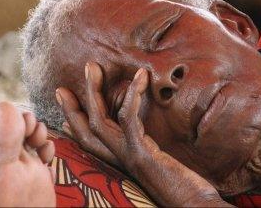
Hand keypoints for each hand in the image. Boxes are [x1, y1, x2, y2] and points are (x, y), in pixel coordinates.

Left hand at [0, 102, 55, 206]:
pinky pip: (45, 162)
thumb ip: (6, 137)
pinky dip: (50, 158)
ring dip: (45, 142)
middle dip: (36, 129)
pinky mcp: (39, 181)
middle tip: (38, 139)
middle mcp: (13, 158)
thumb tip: (6, 103)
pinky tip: (49, 163)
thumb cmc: (10, 202)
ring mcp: (27, 170)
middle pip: (25, 131)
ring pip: (36, 145)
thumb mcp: (6, 166)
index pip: (10, 122)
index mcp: (2, 152)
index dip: (22, 119)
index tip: (29, 128)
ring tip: (45, 151)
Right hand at [56, 62, 231, 206]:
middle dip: (74, 104)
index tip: (66, 98)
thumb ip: (148, 148)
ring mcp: (129, 157)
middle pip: (87, 130)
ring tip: (93, 67)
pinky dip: (132, 96)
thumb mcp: (160, 162)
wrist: (194, 206)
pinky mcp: (142, 154)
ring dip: (94, 92)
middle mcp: (120, 160)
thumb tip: (148, 137)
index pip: (90, 141)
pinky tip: (140, 78)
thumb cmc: (183, 186)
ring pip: (99, 122)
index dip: (74, 120)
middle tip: (68, 81)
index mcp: (122, 161)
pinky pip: (129, 119)